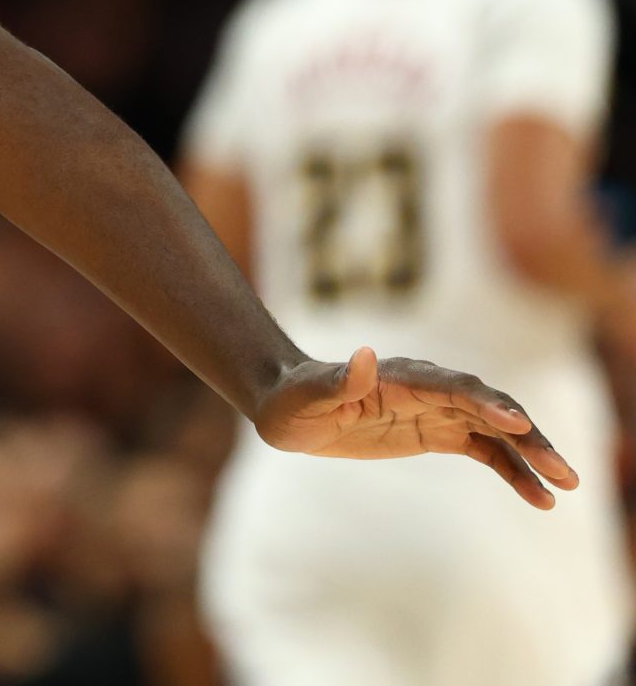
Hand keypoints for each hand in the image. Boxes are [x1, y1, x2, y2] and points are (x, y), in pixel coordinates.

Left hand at [251, 346, 578, 508]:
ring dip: (531, 455)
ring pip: (496, 431)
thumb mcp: (306, 396)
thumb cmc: (292, 399)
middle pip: (487, 409)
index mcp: (400, 377)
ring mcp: (436, 411)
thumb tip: (363, 356)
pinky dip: (512, 470)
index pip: (452, 387)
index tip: (517, 423)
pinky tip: (539, 496)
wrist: (288, 407)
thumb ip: (337, 381)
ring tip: (565, 485)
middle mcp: (427, 389)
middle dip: (527, 435)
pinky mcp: (436, 433)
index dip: (485, 403)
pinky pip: (484, 451)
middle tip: (561, 468)